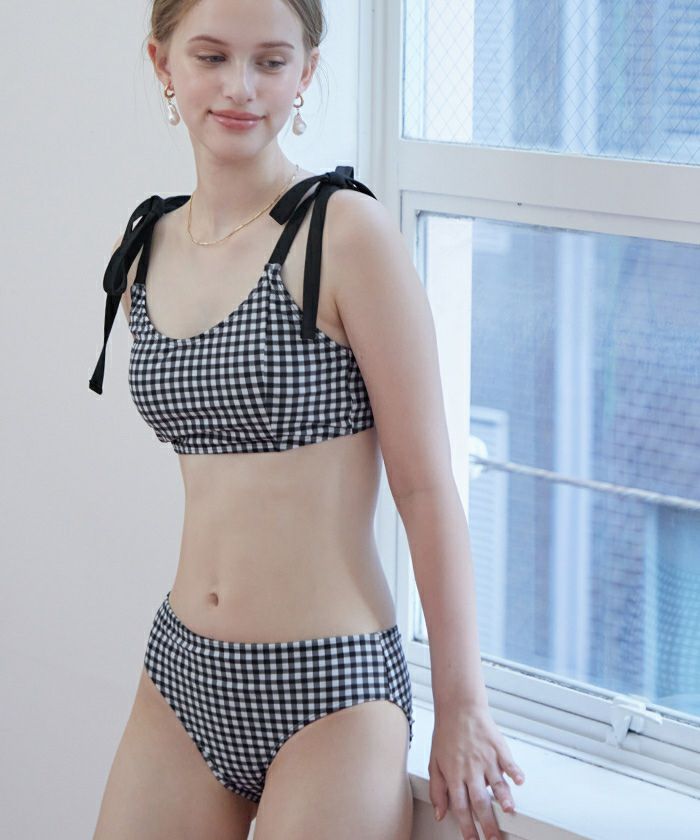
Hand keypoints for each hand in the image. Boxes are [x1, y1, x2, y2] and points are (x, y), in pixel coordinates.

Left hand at [429, 703, 524, 839]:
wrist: (458, 707)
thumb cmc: (447, 734)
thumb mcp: (434, 762)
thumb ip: (437, 790)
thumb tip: (440, 813)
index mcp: (454, 774)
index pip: (460, 806)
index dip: (467, 826)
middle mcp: (470, 768)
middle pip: (480, 800)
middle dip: (488, 822)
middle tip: (495, 838)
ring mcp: (485, 757)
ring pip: (496, 782)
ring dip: (503, 797)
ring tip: (509, 811)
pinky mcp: (497, 747)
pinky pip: (508, 761)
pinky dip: (514, 771)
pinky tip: (519, 781)